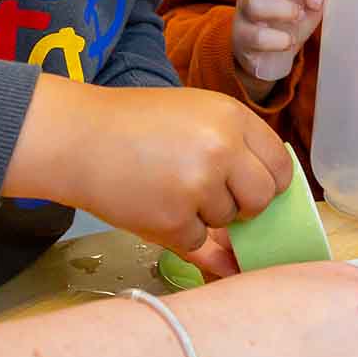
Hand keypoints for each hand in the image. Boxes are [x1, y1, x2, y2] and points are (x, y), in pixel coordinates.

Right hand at [6, 76, 291, 251]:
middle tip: (210, 194)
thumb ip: (234, 147)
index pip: (280, 164)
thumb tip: (269, 202)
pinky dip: (177, 231)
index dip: (268, 181)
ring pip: (228, 222)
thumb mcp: (194, 116)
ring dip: (204, 215)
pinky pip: (196, 240)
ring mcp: (199, 185)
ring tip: (166, 186)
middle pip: (262, 198)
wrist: (77, 137)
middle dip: (243, 205)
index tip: (252, 187)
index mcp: (232, 117)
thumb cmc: (134, 124)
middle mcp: (223, 149)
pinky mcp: (173, 219)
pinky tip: (151, 203)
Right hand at [233, 0, 323, 84]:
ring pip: (254, 4)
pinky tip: (288, 41)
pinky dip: (276, 39)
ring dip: (282, 8)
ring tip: (299, 16)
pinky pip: (255, 37)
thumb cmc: (286, 25)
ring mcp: (243, 17)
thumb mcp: (305, 6)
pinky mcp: (242, 43)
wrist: (266, 62)